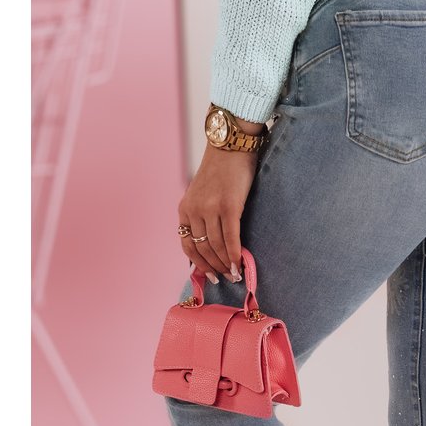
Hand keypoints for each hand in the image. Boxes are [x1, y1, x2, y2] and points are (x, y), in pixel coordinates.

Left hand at [178, 136, 260, 281]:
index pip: (187, 245)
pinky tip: (240, 263)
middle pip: (203, 249)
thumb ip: (203, 215)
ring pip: (217, 246)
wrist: (230, 146)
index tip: (210, 276)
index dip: (199, 265)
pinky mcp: (229, 205)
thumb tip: (213, 244)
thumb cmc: (221, 170)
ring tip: (235, 274)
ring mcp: (210, 208)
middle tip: (227, 279)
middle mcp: (194, 210)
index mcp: (185, 209)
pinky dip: (235, 253)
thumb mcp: (202, 194)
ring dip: (226, 263)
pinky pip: (231, 237)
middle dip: (215, 267)